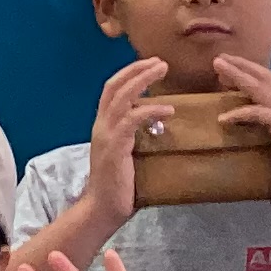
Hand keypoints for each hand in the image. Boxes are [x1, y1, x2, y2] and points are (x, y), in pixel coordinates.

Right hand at [77, 57, 171, 228]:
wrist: (102, 209)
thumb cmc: (118, 186)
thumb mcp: (126, 154)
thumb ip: (135, 136)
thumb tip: (158, 125)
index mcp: (103, 126)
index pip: (111, 89)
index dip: (129, 73)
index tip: (150, 64)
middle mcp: (101, 125)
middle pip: (114, 86)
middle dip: (136, 69)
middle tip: (160, 61)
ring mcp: (106, 135)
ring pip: (122, 96)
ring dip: (143, 79)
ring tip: (162, 70)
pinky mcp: (115, 147)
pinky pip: (132, 120)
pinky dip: (151, 110)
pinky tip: (168, 110)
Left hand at [212, 52, 270, 208]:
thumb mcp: (267, 150)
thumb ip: (256, 137)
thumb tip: (231, 135)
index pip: (267, 84)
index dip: (247, 72)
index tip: (225, 68)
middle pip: (265, 77)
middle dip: (241, 65)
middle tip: (218, 59)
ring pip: (262, 88)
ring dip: (238, 75)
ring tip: (217, 67)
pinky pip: (260, 113)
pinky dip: (240, 112)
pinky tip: (222, 118)